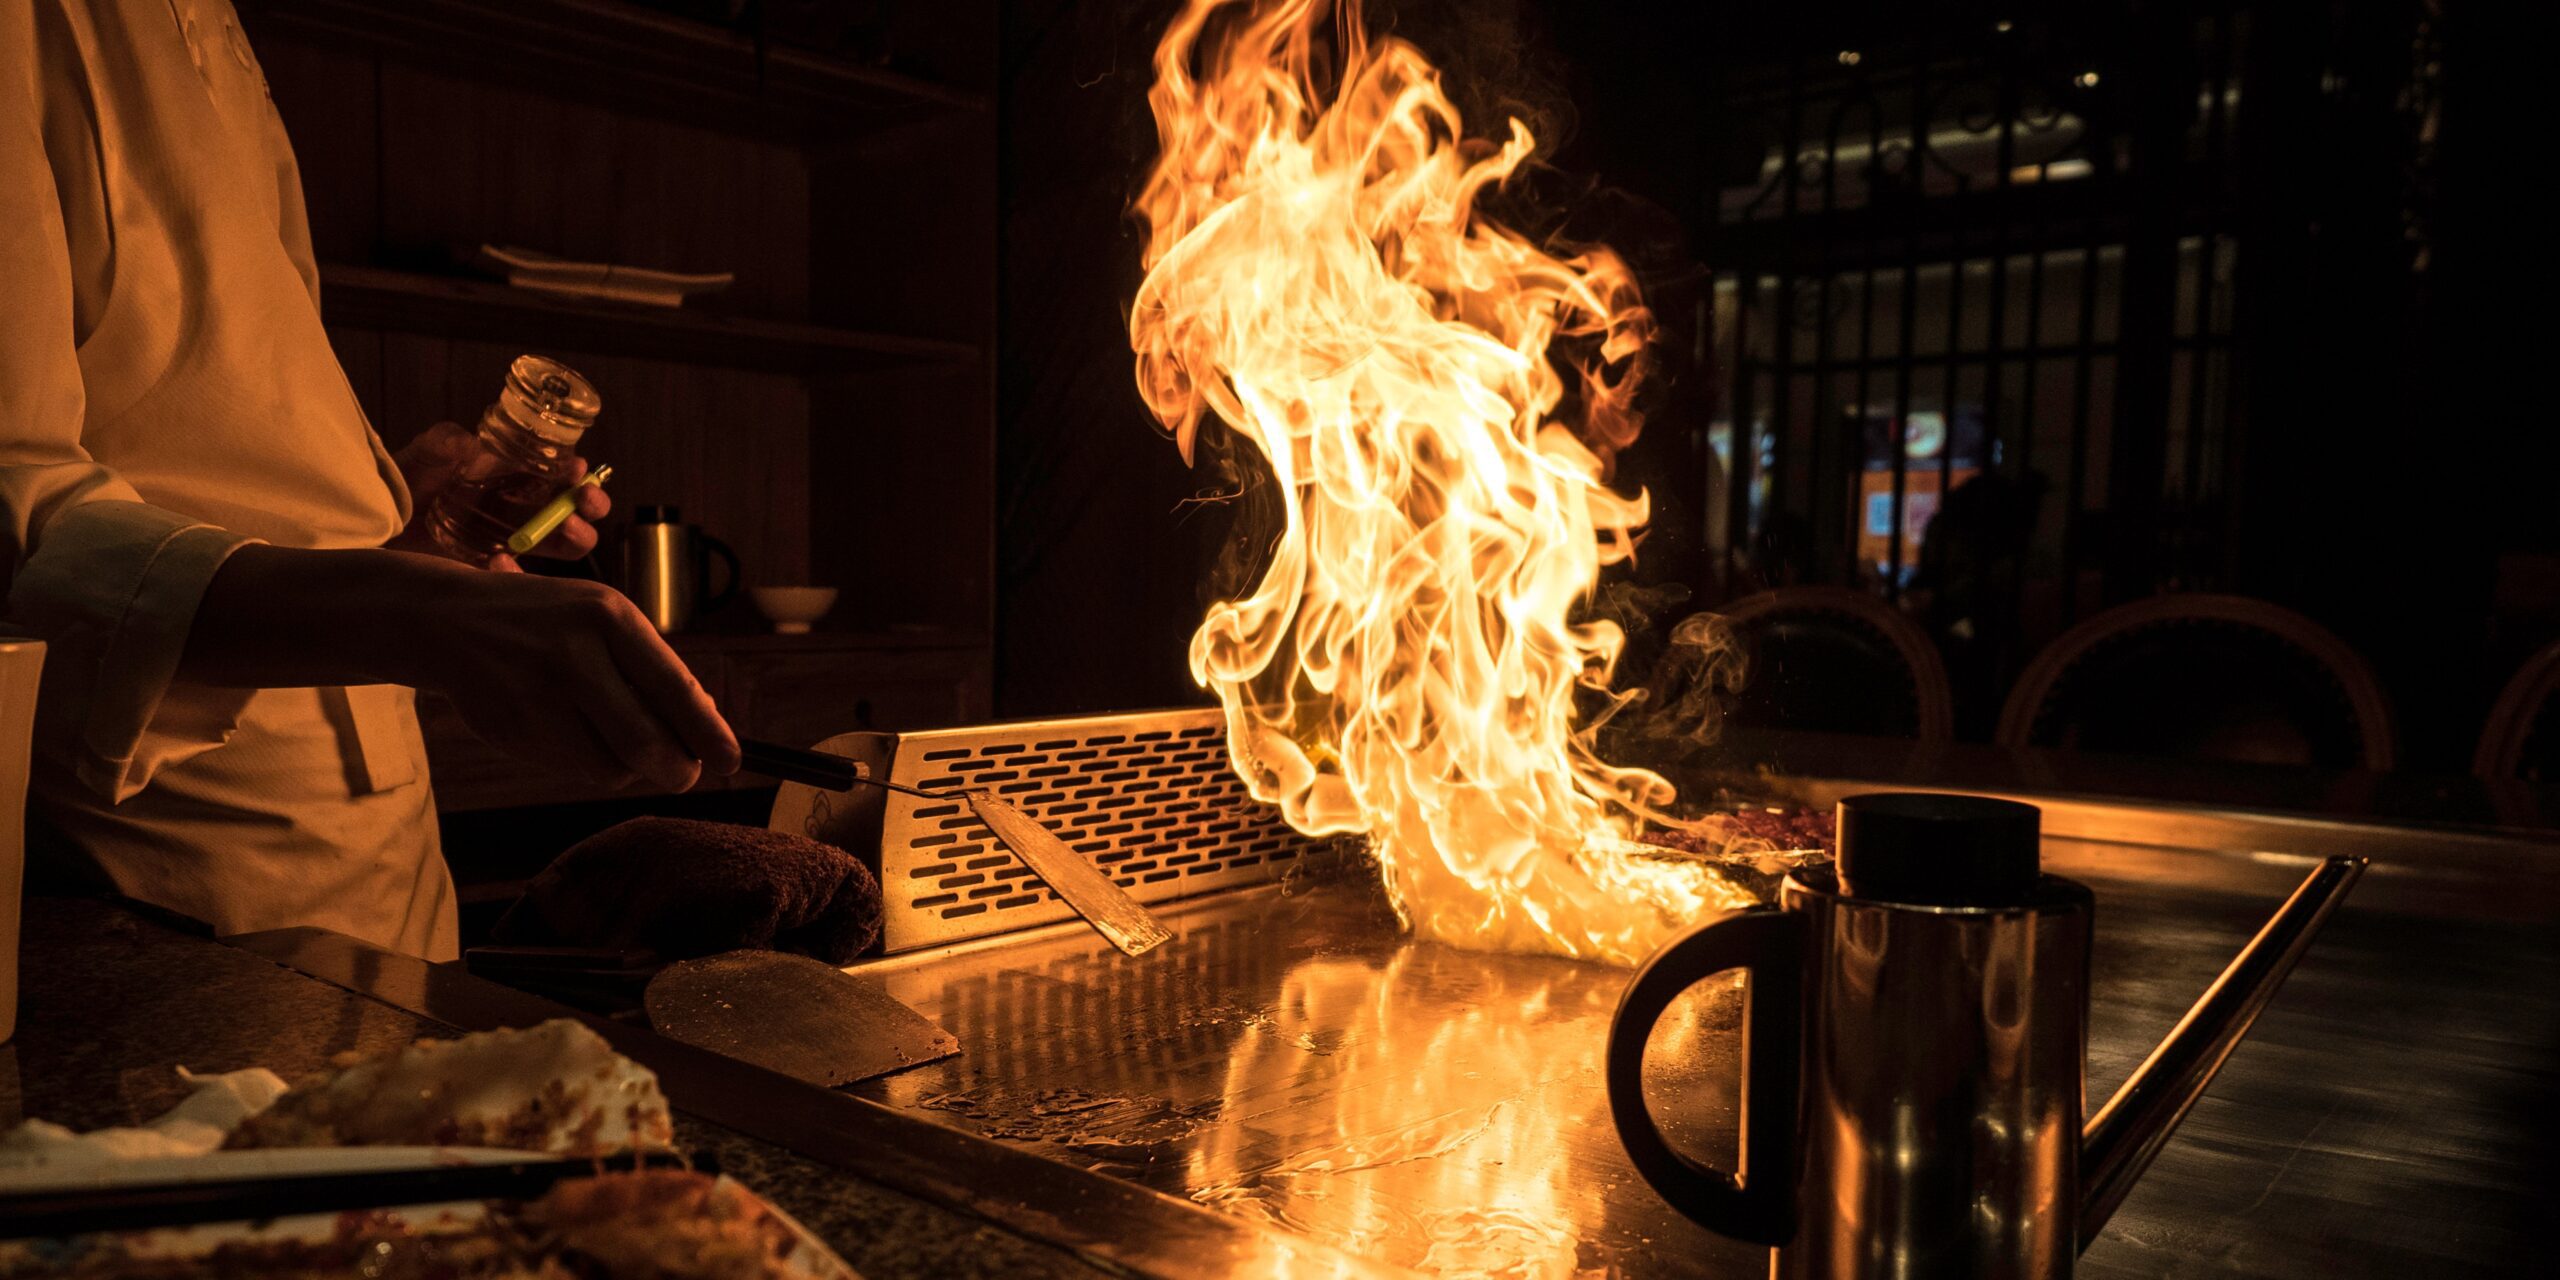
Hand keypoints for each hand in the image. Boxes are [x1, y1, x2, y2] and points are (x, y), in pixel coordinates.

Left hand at [388, 423, 609, 567]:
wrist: (370, 528)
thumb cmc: (400, 485)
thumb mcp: (420, 458)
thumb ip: (441, 444)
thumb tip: (467, 440)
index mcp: (510, 476)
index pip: (557, 472)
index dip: (575, 472)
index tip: (578, 470)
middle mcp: (518, 508)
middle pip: (572, 510)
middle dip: (589, 505)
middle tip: (583, 503)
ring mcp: (509, 541)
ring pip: (561, 544)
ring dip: (573, 538)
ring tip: (564, 531)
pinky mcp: (493, 571)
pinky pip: (523, 580)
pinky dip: (520, 574)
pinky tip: (500, 562)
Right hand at [401, 569, 738, 791]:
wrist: (448, 621)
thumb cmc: (548, 623)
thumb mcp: (601, 618)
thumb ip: (650, 668)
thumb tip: (707, 724)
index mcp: (608, 616)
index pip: (674, 686)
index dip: (708, 732)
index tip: (732, 761)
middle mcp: (573, 652)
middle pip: (644, 740)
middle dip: (675, 769)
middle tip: (684, 775)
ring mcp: (536, 693)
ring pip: (609, 765)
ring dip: (628, 768)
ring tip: (616, 739)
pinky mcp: (511, 728)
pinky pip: (572, 769)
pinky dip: (589, 764)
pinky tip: (571, 732)